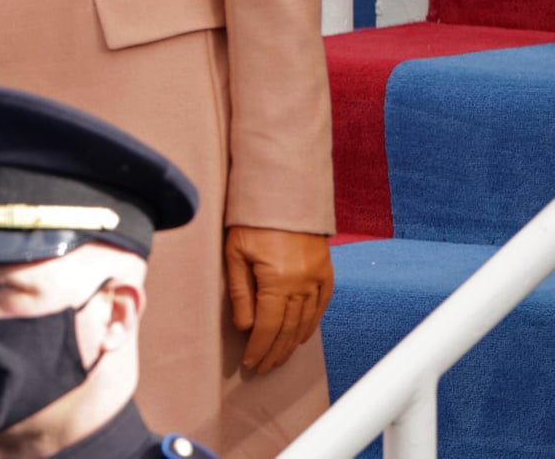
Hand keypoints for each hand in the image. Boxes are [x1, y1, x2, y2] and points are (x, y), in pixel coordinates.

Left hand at [224, 225, 333, 372]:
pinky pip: (320, 307)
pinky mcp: (326, 273)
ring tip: (278, 359)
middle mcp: (303, 285)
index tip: (250, 363)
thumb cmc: (252, 220)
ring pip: (305, 322)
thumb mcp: (235, 253)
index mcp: (278, 281)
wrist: (284, 194)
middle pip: (288, 329)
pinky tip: (301, 338)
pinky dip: (310, 325)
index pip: (268, 326)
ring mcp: (318, 279)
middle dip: (274, 352)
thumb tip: (244, 327)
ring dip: (291, 344)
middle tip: (263, 368)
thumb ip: (240, 292)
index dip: (259, 348)